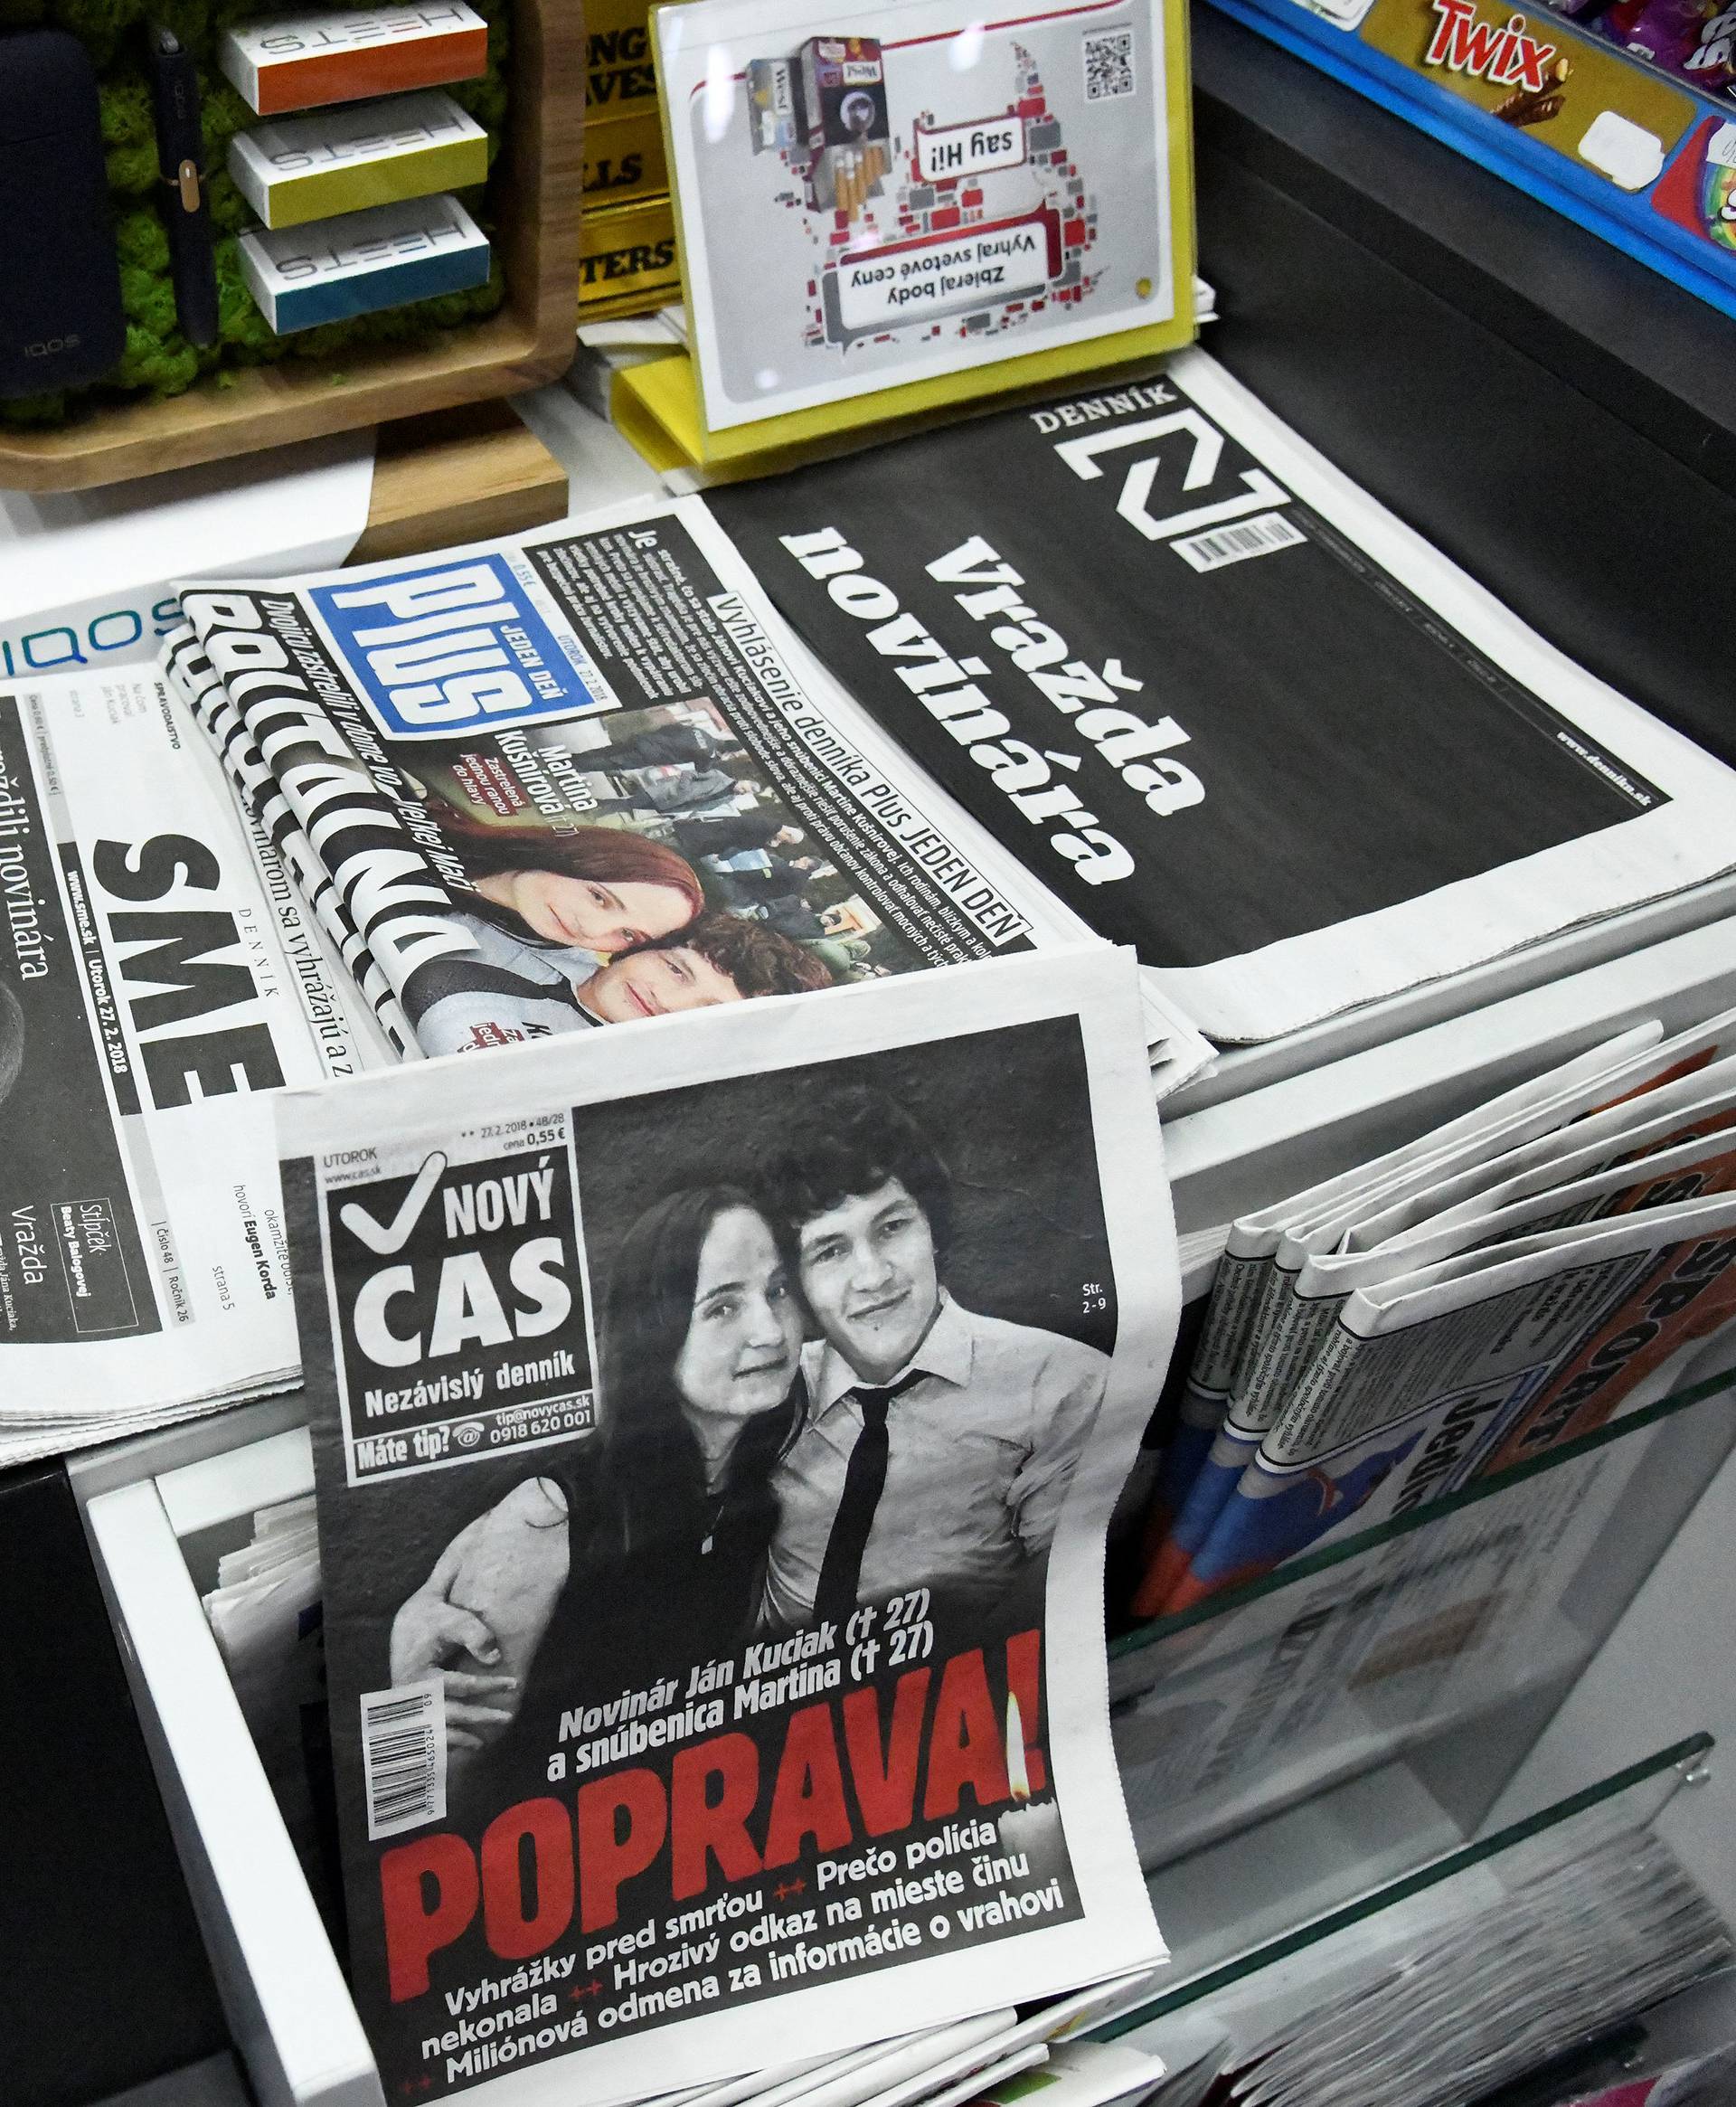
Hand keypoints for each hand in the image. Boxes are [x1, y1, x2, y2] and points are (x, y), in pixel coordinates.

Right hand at [388, 1587, 517, 1755]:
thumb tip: (495, 1658)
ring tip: (482, 1743)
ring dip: (459, 1737)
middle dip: (478, 1717)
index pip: (461, 1685)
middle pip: (448, 1714)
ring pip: (435, 1728)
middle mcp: (410, 1694)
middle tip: (507, 1717)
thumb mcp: (452, 1619)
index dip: (489, 1685)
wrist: (406, 1623)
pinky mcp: (408, 1710)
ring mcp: (407, 1705)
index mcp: (419, 1673)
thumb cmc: (432, 1618)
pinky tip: (459, 1746)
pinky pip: (424, 1733)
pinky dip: (441, 1742)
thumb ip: (474, 1634)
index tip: (515, 1684)